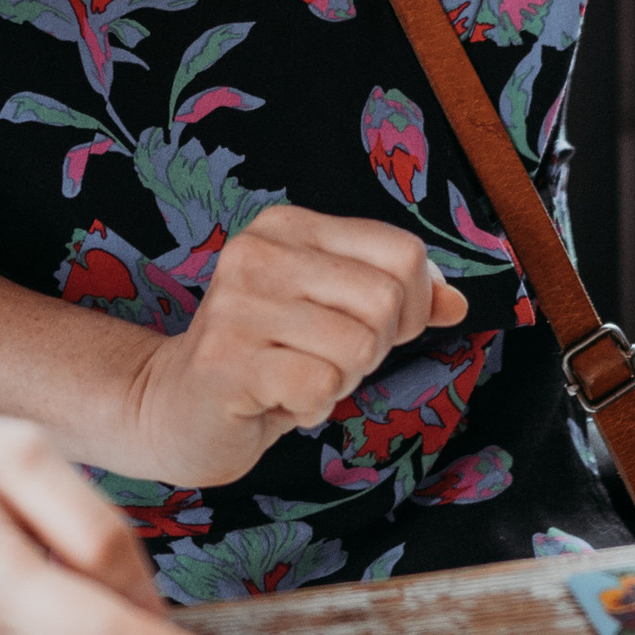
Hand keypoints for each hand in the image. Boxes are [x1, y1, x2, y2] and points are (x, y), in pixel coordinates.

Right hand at [129, 202, 466, 488]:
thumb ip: (397, 299)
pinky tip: (276, 399)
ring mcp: (238, 304)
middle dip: (373, 350)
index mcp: (290, 226)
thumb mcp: (337, 314)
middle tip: (325, 361)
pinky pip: (320, 387)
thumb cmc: (269, 358)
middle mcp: (259, 252)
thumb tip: (456, 303)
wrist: (178, 407)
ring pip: (357, 348)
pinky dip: (311, 408)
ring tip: (295, 378)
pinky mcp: (227, 360)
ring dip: (340, 382)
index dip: (412, 305)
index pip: (403, 252)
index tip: (374, 329)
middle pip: (385, 302)